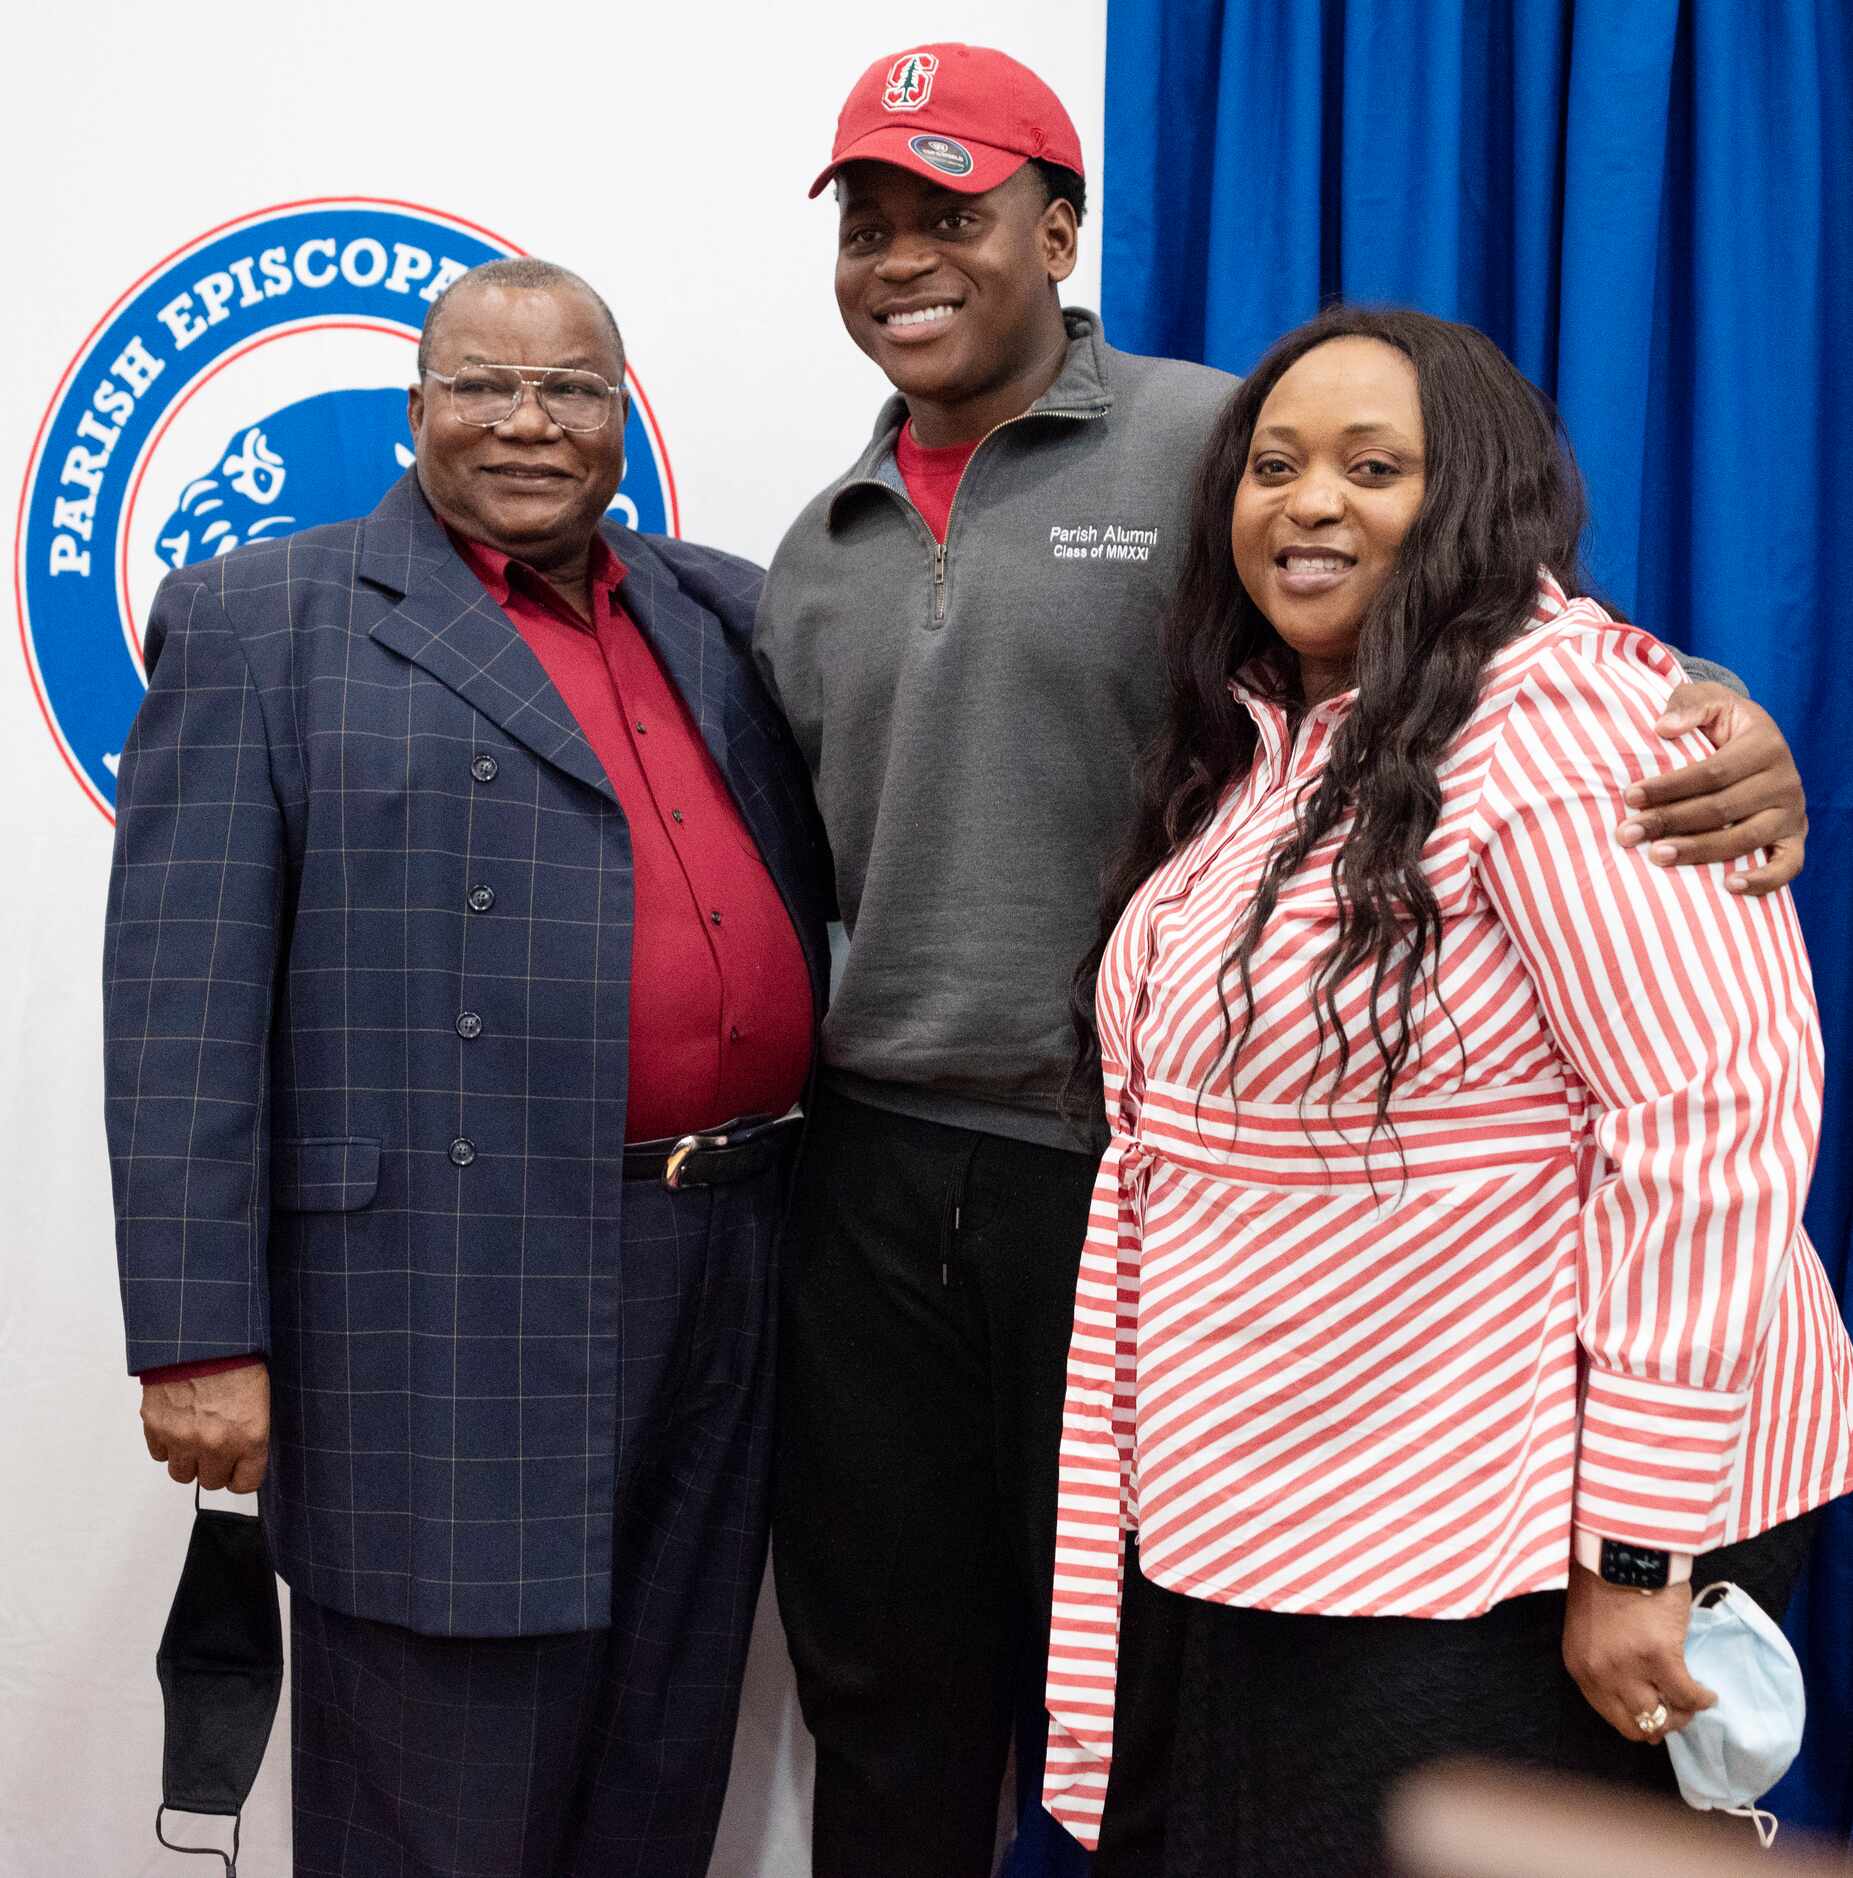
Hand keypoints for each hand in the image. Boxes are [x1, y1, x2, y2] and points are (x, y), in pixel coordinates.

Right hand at [140, 1362, 270, 1492]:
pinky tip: (177, 1422)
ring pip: (182, 1474)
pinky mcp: (156, 1428)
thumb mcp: (259, 1398)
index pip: (244, 1483)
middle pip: (211, 1482)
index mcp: (249, 1437)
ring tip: (195, 1435)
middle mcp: (216, 1444)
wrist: (202, 1337)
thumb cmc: (237, 1359)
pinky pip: (159, 1454)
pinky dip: (166, 1444)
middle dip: (214, 1467)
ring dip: (188, 1459)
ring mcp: (183, 1438)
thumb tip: (242, 1455)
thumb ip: (249, 1433)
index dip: (240, 1475)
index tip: (238, 1468)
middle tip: (216, 1447)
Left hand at [1562, 1562, 1715, 1742]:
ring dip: (1683, 1712)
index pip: (1612, 1715)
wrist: (1619, 1550)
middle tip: (1678, 1708)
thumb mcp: (1593, 1631)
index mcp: (1580, 1666)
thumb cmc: (1606, 1583)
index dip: (1639, 1720)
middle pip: (1637, 1725)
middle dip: (1661, 1722)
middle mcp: (1599, 1673)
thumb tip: (1641, 1698)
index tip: (1657, 1713)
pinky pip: (1688, 1695)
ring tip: (1692, 1698)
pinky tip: (1708, 1691)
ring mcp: (1628, 1667)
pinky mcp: (1659, 1656)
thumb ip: (1608, 1663)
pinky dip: (1703, 1698)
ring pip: (1664, 1718)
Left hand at [1616, 685, 1805, 894]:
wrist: (1756, 740)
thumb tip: (1663, 727)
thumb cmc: (1723, 723)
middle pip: (1722, 808)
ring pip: (1745, 839)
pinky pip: (1788, 866)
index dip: (1669, 786)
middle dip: (1670, 821)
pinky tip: (1729, 887)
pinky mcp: (1796, 838)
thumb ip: (1688, 705)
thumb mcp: (1709, 700)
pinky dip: (1763, 880)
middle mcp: (1785, 780)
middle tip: (1628, 833)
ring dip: (1699, 852)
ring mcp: (1792, 812)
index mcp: (1765, 744)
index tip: (1630, 797)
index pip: (1712, 772)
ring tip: (1656, 856)